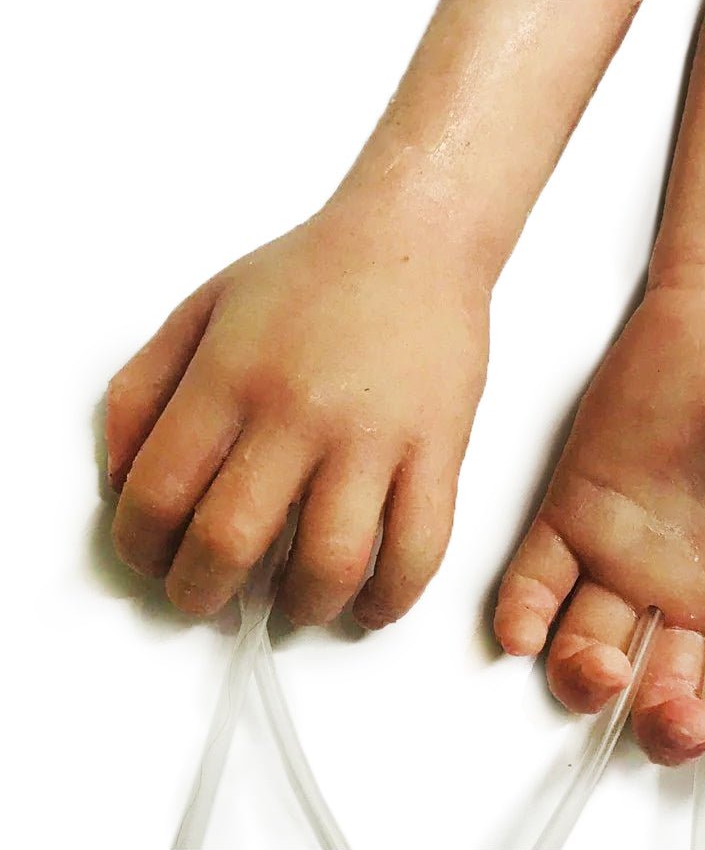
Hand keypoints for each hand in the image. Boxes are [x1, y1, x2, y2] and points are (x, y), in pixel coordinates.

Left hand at [107, 188, 488, 626]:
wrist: (412, 240)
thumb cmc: (309, 275)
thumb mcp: (199, 308)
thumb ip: (140, 389)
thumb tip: (119, 480)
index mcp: (229, 376)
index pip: (157, 496)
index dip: (142, 550)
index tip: (156, 561)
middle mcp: (297, 411)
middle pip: (230, 543)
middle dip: (204, 595)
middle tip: (211, 597)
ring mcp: (373, 434)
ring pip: (329, 565)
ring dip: (299, 609)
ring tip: (293, 603)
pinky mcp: (438, 447)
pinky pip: (419, 548)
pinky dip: (390, 599)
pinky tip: (370, 604)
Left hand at [494, 281, 704, 781]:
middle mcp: (687, 592)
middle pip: (665, 691)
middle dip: (666, 725)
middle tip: (680, 714)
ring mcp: (624, 556)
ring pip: (592, 650)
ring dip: (586, 681)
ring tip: (604, 667)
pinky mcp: (573, 513)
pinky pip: (537, 580)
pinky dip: (521, 615)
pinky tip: (526, 631)